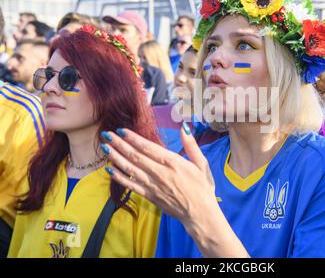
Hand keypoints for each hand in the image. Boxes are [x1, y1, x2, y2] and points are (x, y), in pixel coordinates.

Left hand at [100, 125, 248, 256]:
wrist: (199, 213)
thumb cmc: (202, 187)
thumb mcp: (202, 163)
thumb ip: (192, 145)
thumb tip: (184, 128)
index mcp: (172, 162)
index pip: (148, 147)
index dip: (133, 138)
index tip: (121, 130)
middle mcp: (159, 172)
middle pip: (135, 156)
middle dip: (119, 144)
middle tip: (107, 135)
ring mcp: (152, 185)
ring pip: (130, 169)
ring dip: (116, 158)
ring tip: (105, 148)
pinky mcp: (149, 196)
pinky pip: (131, 185)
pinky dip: (119, 177)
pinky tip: (109, 170)